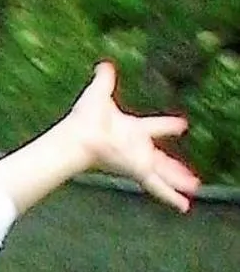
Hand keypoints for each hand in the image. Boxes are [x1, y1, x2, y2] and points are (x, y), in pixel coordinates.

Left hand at [69, 61, 199, 211]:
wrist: (78, 137)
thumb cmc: (85, 118)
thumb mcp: (99, 93)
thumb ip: (104, 81)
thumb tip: (104, 66)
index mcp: (132, 130)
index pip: (154, 127)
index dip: (167, 126)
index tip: (182, 125)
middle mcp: (137, 148)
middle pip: (162, 160)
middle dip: (175, 168)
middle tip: (189, 176)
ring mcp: (138, 161)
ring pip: (163, 176)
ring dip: (178, 184)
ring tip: (193, 193)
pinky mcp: (138, 171)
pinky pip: (158, 186)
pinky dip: (171, 196)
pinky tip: (183, 205)